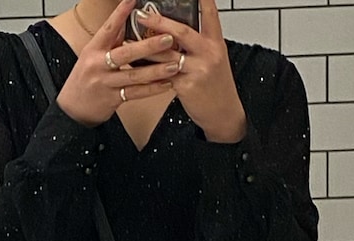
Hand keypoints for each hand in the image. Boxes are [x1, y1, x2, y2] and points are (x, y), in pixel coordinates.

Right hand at [56, 0, 182, 127]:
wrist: (73, 108)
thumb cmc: (85, 78)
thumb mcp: (92, 55)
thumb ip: (111, 40)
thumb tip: (125, 20)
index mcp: (94, 49)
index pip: (109, 28)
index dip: (120, 13)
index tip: (132, 0)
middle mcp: (98, 65)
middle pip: (126, 53)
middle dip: (149, 46)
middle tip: (168, 38)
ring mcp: (105, 83)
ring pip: (134, 76)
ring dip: (156, 70)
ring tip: (174, 64)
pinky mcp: (112, 99)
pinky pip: (135, 94)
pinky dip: (152, 90)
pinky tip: (166, 84)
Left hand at [134, 0, 246, 142]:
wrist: (223, 114)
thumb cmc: (217, 87)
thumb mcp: (215, 59)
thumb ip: (198, 45)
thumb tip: (173, 32)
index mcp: (216, 43)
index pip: (210, 14)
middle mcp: (208, 53)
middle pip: (182, 32)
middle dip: (160, 21)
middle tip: (142, 15)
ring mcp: (197, 70)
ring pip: (167, 55)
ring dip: (146, 47)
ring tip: (129, 40)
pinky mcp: (186, 86)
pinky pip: (163, 75)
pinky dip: (149, 70)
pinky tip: (137, 65)